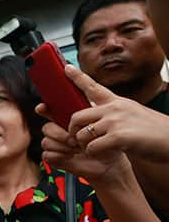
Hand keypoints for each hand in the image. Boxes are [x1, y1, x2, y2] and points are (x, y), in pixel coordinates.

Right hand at [40, 115, 131, 183]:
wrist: (110, 163)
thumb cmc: (107, 143)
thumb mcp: (101, 123)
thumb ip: (89, 110)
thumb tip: (83, 97)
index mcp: (68, 121)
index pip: (50, 111)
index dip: (44, 109)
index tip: (42, 107)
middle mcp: (60, 132)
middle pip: (46, 127)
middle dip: (58, 133)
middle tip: (74, 139)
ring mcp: (57, 146)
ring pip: (46, 142)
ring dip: (61, 146)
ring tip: (76, 149)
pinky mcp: (55, 159)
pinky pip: (47, 155)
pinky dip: (59, 156)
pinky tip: (71, 156)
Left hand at [52, 65, 168, 160]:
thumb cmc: (155, 132)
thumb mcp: (133, 114)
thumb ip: (115, 113)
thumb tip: (100, 115)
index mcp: (118, 102)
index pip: (93, 87)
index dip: (77, 77)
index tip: (66, 68)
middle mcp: (115, 109)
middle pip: (77, 116)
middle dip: (73, 130)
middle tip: (78, 139)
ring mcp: (116, 121)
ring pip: (82, 133)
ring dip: (83, 145)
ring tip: (94, 148)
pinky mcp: (118, 136)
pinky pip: (92, 146)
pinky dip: (93, 153)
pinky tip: (103, 153)